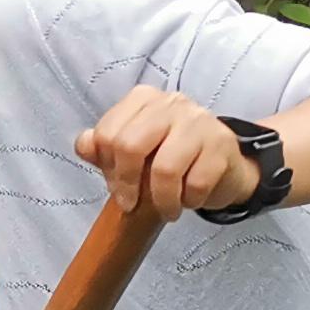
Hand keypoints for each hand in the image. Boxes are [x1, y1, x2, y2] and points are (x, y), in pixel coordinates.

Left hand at [73, 86, 252, 219]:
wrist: (225, 164)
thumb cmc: (172, 156)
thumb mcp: (135, 151)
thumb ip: (104, 148)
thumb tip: (84, 146)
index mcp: (143, 99)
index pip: (107, 133)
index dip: (107, 168)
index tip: (117, 187)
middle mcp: (170, 103)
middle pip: (130, 146)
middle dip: (127, 184)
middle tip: (132, 205)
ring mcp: (198, 120)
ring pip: (164, 169)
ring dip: (162, 200)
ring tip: (166, 210)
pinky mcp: (222, 144)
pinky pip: (196, 183)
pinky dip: (189, 200)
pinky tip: (189, 200)